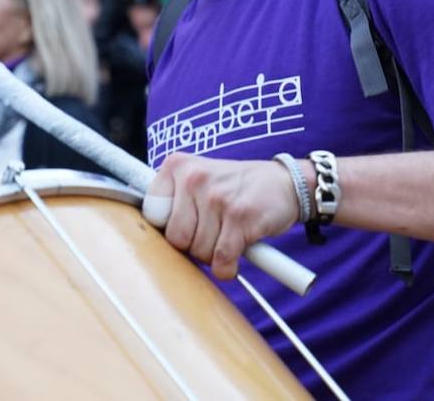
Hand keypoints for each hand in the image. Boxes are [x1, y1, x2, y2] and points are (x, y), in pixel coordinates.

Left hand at [147, 153, 299, 279]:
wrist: (284, 183)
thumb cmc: (235, 186)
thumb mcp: (198, 178)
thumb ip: (172, 199)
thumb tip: (149, 234)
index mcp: (177, 166)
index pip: (152, 213)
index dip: (168, 228)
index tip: (185, 226)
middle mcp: (194, 178)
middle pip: (176, 238)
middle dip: (193, 245)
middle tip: (210, 235)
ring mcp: (217, 198)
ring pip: (199, 252)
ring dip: (214, 255)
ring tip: (227, 236)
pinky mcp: (240, 218)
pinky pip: (222, 260)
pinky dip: (228, 267)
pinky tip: (237, 253)